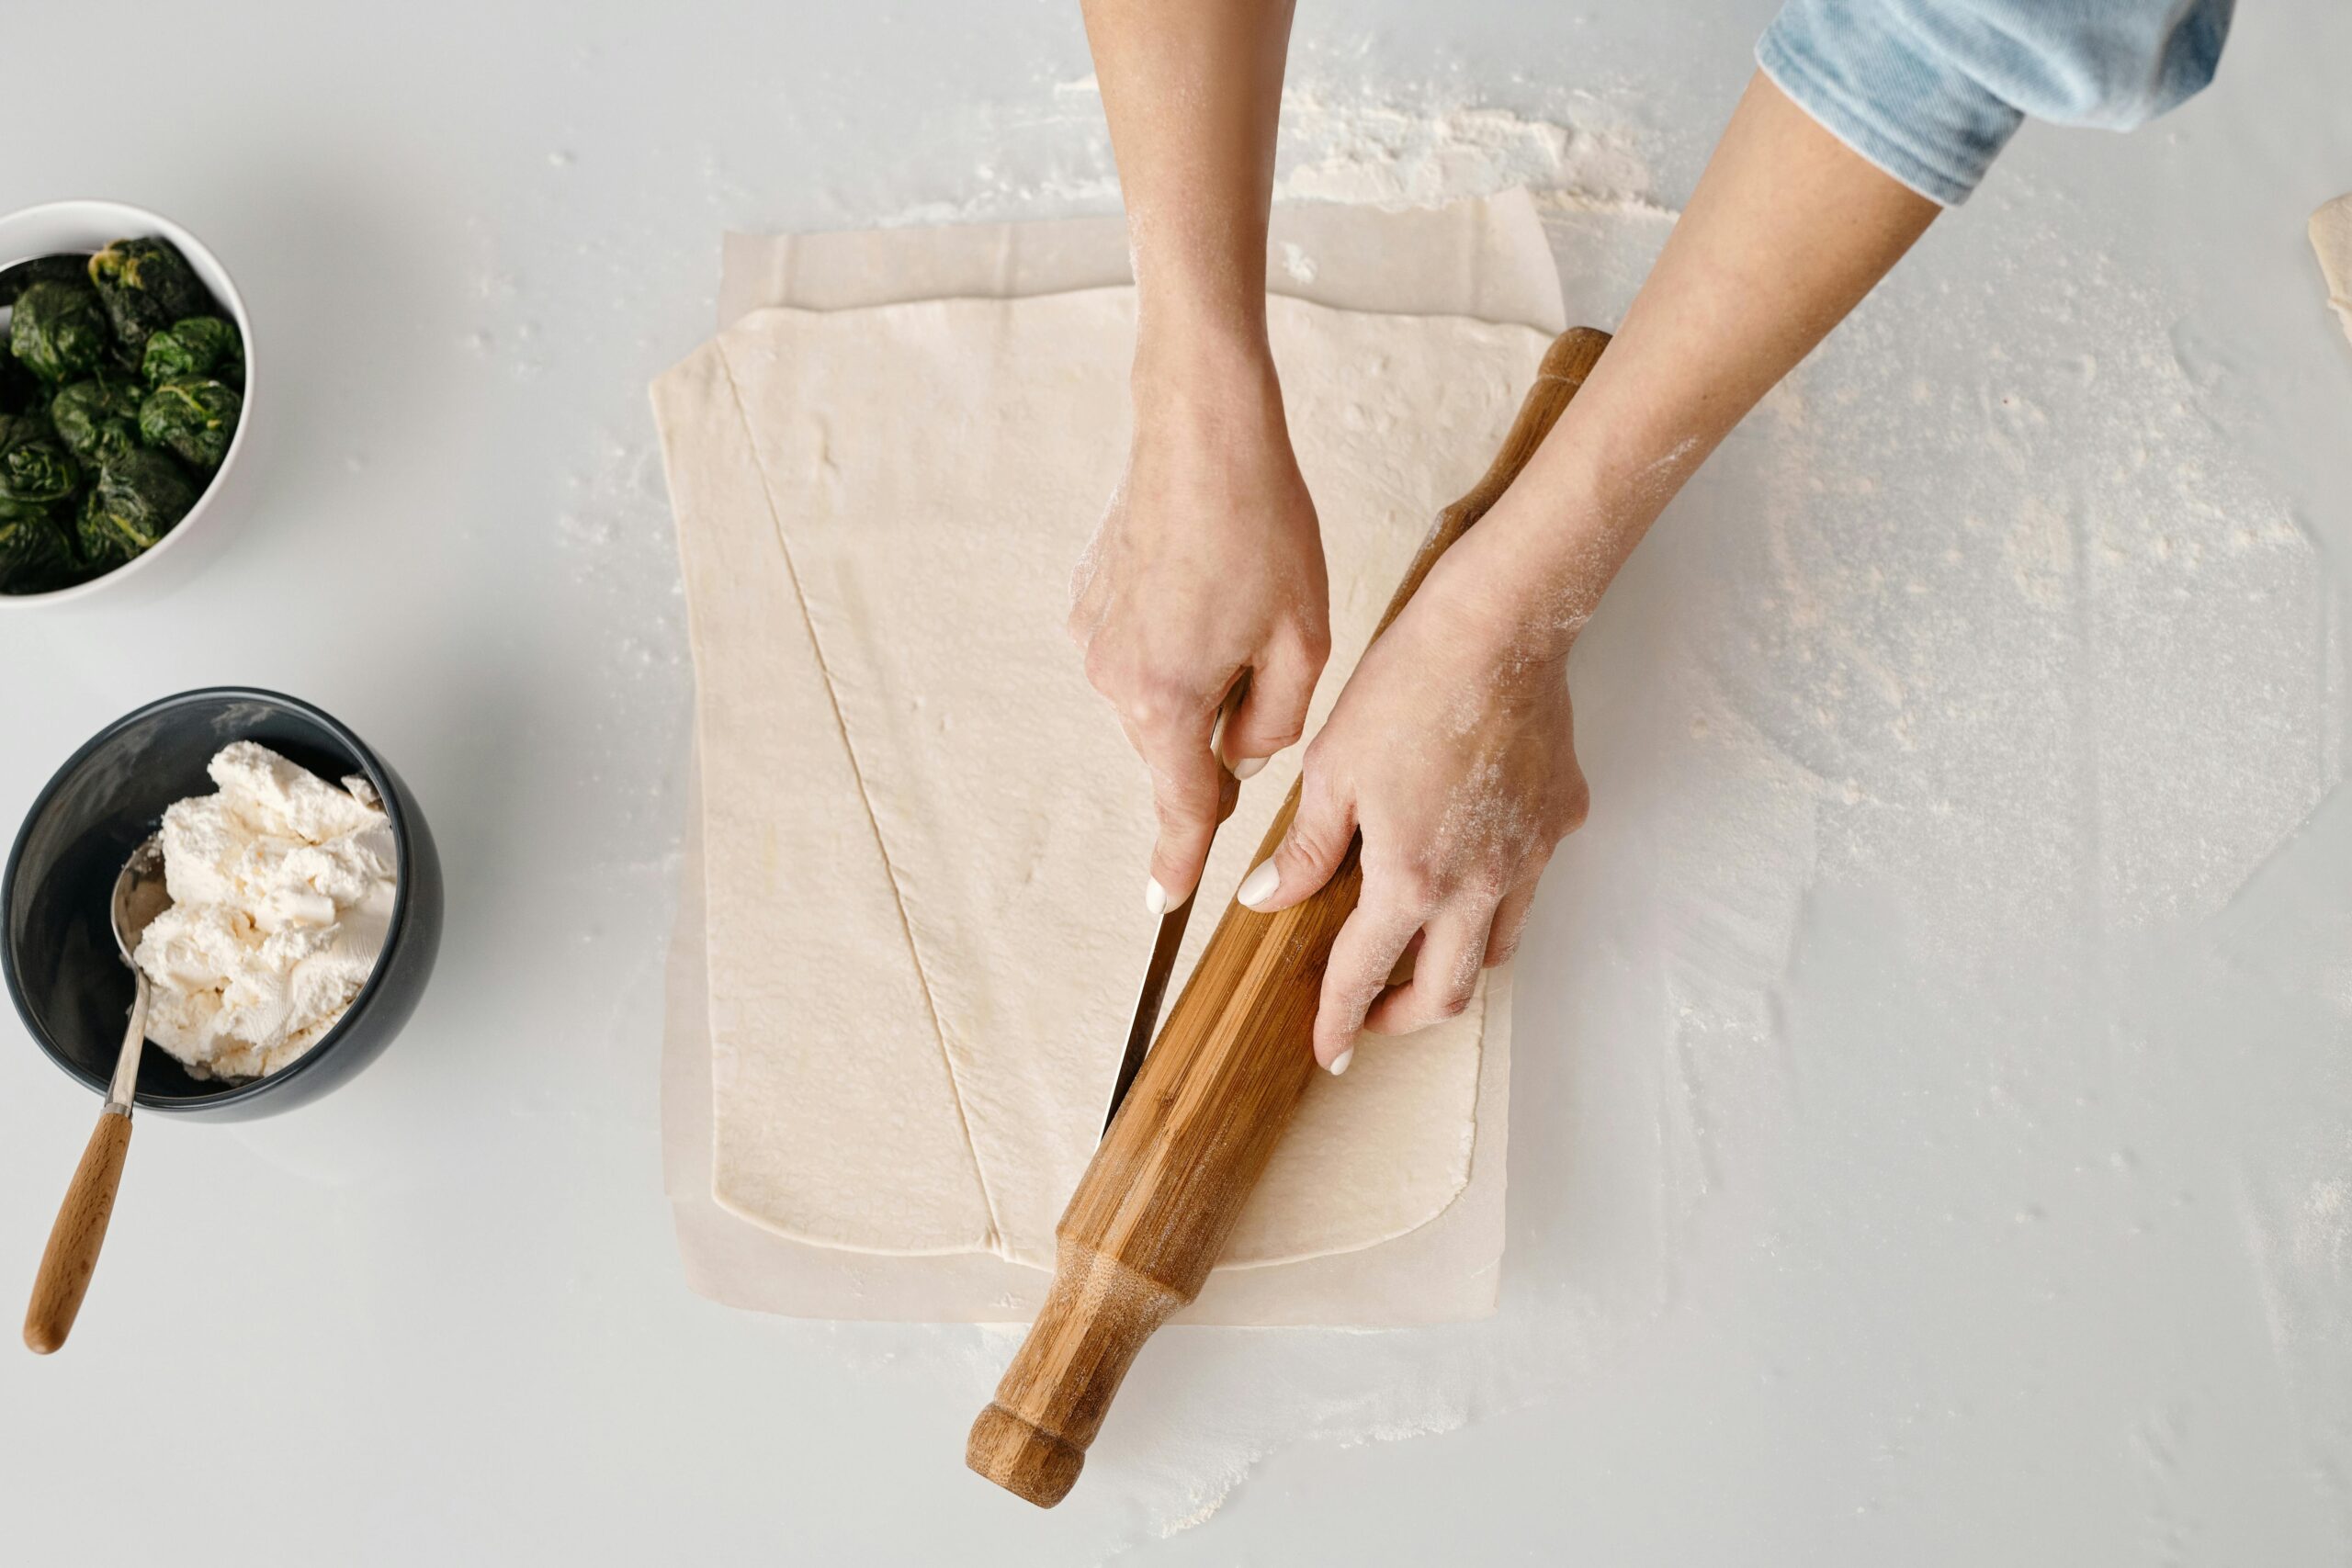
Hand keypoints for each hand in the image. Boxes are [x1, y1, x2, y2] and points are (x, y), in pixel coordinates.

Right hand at [1070, 343, 1330, 910]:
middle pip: (1176, 747)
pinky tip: (1201, 584)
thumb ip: (1277, 725)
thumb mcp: (1303, 640)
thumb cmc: (1261, 527)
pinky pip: (1139, 652)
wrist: (1200, 431)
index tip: (1164, 907)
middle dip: (1220, 728)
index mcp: (1170, 700)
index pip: (1183, 806)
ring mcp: (1092, 641)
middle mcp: (1114, 680)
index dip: (1180, 861)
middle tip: (1267, 654)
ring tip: (1235, 603)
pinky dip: (1172, 638)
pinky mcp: (1086, 604)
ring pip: (1159, 698)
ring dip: (1199, 677)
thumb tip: (1241, 757)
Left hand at [1235, 525, 1587, 1070]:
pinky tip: (1466, 866)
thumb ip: (1306, 849)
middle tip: (1370, 1015)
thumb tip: (1270, 898)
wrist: (1499, 627)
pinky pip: (1529, 883)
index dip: (1339, 1020)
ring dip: (1455, 967)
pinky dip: (1495, 898)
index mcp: (1412, 878)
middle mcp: (1480, 885)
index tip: (1328, 1050)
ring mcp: (1530, 857)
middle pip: (1449, 993)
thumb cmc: (1409, 685)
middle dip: (1404, 1017)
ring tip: (1417, 952)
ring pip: (1498, 948)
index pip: (1363, 974)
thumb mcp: (1331, 770)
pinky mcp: (1560, 821)